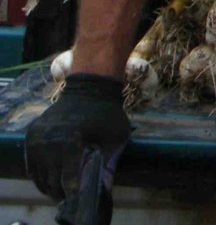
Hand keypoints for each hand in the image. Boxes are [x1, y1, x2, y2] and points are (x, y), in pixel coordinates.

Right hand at [25, 72, 128, 209]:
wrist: (90, 86)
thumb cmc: (107, 113)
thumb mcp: (116, 138)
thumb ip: (109, 165)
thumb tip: (104, 190)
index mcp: (70, 142)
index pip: (68, 179)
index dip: (74, 192)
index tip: (79, 197)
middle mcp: (49, 141)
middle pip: (51, 180)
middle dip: (60, 192)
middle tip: (69, 197)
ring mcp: (37, 138)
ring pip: (38, 175)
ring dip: (48, 186)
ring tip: (59, 191)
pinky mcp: (31, 134)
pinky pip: (31, 163)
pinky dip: (39, 174)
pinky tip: (49, 178)